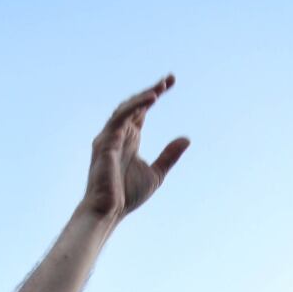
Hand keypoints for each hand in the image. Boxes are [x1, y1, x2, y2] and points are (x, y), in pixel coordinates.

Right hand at [79, 75, 189, 225]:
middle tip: (169, 79)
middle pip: (135, 105)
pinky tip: (151, 99)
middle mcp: (118, 134)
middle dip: (151, 91)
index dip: (154, 95)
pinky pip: (120, 117)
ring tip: (161, 87)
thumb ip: (169, 156)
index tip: (170, 82)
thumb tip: (186, 139)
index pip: (142, 111)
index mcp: (129, 140)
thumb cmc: (127, 196)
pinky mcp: (105, 141)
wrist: (109, 211)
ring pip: (126, 108)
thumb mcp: (156, 174)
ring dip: (143, 96)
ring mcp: (110, 137)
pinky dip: (135, 106)